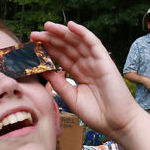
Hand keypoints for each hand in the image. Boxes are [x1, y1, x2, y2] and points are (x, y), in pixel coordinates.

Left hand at [32, 21, 142, 138]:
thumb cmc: (97, 114)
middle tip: (34, 34)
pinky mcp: (105, 61)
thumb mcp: (71, 97)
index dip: (47, 50)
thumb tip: (43, 69)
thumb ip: (58, 83)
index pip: (61, 57)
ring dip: (62, 32)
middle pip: (67, 47)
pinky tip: (70, 26)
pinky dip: (82, 33)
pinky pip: (93, 43)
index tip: (32, 45)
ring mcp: (96, 62)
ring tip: (47, 26)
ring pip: (77, 42)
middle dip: (51, 39)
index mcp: (79, 74)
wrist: (116, 123)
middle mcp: (87, 65)